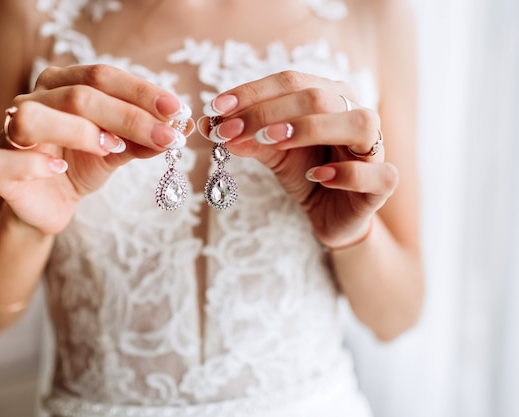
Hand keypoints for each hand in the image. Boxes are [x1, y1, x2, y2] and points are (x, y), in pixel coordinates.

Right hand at [0, 65, 192, 234]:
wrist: (51, 205)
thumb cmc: (81, 167)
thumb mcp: (118, 150)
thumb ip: (142, 138)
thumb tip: (179, 127)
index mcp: (62, 85)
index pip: (102, 76)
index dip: (140, 92)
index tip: (176, 110)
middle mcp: (34, 100)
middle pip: (78, 96)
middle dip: (128, 117)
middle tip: (165, 137)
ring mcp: (9, 131)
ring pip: (34, 118)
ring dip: (79, 132)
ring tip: (110, 149)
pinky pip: (6, 159)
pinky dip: (34, 163)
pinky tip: (60, 169)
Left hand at [198, 71, 398, 248]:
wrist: (328, 213)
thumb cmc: (304, 173)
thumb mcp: (271, 153)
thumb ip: (248, 137)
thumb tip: (213, 125)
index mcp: (328, 96)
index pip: (291, 81)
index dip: (253, 92)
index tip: (216, 108)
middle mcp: (354, 112)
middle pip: (318, 97)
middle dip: (268, 112)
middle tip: (230, 131)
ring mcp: (374, 146)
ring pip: (358, 122)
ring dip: (309, 129)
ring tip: (270, 143)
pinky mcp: (382, 183)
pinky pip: (377, 173)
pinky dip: (347, 172)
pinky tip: (317, 175)